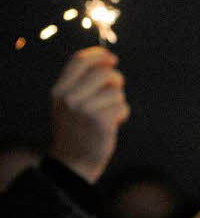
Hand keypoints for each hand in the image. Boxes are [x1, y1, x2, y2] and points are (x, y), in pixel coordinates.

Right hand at [50, 47, 129, 183]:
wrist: (74, 162)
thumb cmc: (77, 131)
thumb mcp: (70, 104)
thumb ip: (82, 84)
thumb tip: (109, 61)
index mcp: (59, 91)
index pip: (79, 61)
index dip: (98, 55)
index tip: (111, 58)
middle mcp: (69, 98)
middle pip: (103, 73)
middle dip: (116, 80)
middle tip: (116, 91)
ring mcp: (84, 109)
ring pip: (115, 91)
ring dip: (118, 101)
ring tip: (110, 114)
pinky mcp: (100, 121)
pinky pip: (122, 106)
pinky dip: (122, 114)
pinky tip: (114, 124)